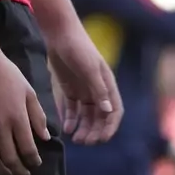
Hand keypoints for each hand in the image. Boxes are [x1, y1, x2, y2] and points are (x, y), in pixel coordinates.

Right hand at [0, 50, 49, 174]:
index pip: (27, 149)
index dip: (33, 161)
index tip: (35, 164)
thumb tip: (45, 138)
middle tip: (23, 174)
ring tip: (6, 173)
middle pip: (9, 158)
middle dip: (18, 170)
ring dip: (0, 170)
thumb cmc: (6, 73)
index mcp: (17, 117)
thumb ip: (38, 115)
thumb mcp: (28, 91)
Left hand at [46, 23, 121, 144]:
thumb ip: (98, 89)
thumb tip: (108, 111)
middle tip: (84, 142)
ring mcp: (84, 89)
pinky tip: (66, 128)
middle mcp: (97, 90)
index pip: (114, 111)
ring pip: (87, 116)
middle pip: (100, 117)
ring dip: (83, 128)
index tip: (102, 139)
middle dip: (95, 131)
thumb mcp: (89, 68)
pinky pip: (73, 109)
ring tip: (75, 139)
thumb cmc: (78, 47)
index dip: (110, 127)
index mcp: (107, 84)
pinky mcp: (70, 88)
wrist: (60, 32)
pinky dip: (71, 120)